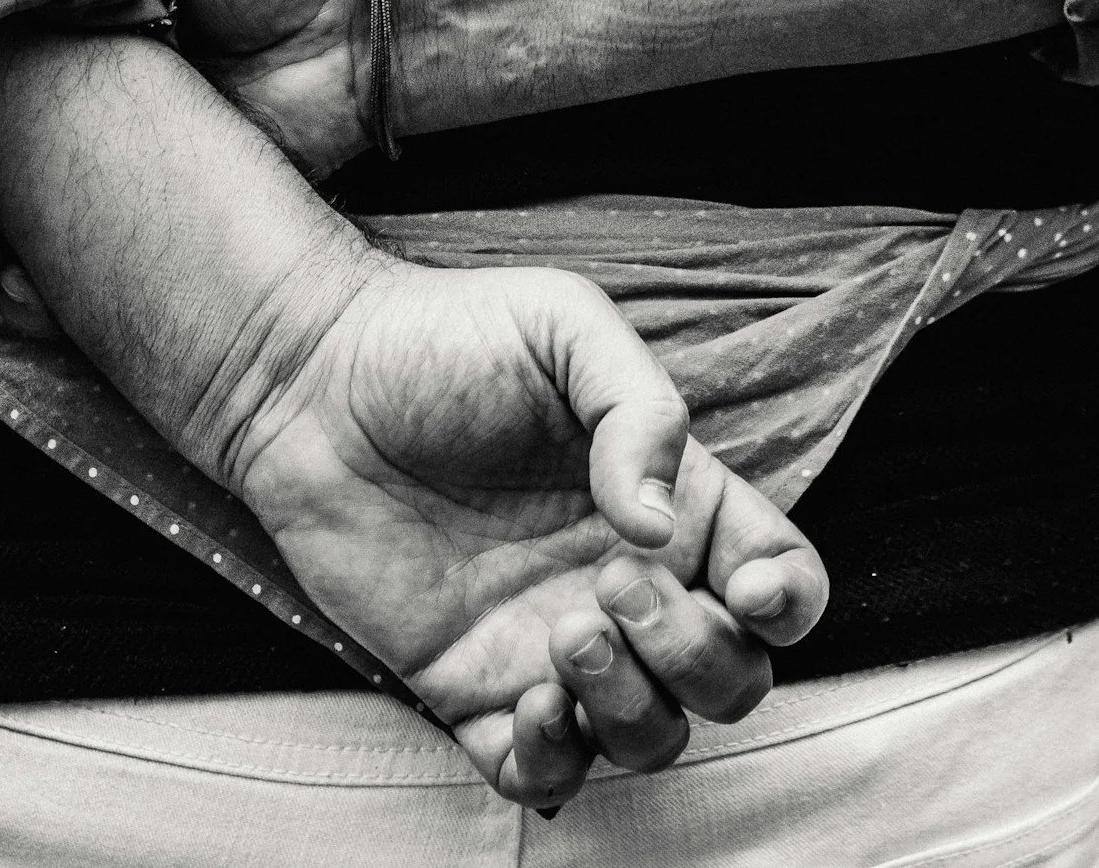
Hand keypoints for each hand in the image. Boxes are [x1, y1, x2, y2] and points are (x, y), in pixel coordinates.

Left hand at [0, 25, 829, 807]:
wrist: (311, 380)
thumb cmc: (445, 339)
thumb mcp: (564, 326)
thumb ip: (641, 408)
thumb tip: (660, 528)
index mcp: (673, 502)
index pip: (780, 581)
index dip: (787, 603)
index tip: (740, 585)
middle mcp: (627, 583)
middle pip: (731, 677)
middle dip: (699, 654)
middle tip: (612, 585)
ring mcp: (552, 645)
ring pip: (652, 737)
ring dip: (632, 708)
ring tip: (564, 637)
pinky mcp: (471, 688)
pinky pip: (544, 773)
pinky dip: (557, 759)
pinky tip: (529, 700)